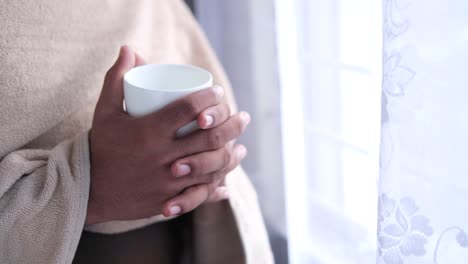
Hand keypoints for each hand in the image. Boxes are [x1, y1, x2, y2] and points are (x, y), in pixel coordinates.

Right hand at [87, 46, 248, 223]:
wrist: (88, 190)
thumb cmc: (101, 146)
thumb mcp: (104, 111)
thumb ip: (116, 79)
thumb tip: (129, 49)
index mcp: (149, 131)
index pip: (189, 108)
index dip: (209, 97)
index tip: (218, 92)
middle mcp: (162, 156)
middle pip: (209, 137)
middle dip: (232, 124)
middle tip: (241, 116)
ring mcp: (168, 181)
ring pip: (211, 166)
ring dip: (232, 154)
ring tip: (240, 144)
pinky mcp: (169, 200)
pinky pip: (201, 193)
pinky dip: (218, 185)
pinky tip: (227, 177)